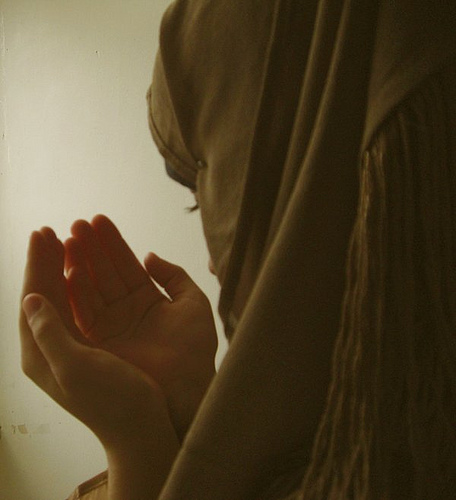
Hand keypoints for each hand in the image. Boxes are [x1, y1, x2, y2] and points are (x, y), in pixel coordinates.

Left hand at [20, 230, 178, 498]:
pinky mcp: (94, 343)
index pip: (33, 297)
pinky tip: (86, 269)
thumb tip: (29, 298)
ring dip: (65, 266)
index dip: (37, 264)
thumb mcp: (75, 369)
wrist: (140, 427)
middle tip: (49, 231)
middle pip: (45, 292)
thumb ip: (49, 333)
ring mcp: (73, 344)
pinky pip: (84, 306)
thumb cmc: (112, 401)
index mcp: (42, 353)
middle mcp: (52, 346)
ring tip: (68, 239)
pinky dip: (83, 283)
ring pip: (65, 296)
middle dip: (46, 260)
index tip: (42, 234)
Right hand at [64, 215, 217, 437]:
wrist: (186, 390)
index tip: (98, 220)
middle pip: (104, 272)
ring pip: (91, 288)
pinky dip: (76, 292)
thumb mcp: (192, 302)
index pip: (126, 263)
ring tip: (68, 239)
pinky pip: (84, 312)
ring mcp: (111, 324)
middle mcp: (126, 309)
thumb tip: (149, 255)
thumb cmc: (195, 348)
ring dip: (79, 264)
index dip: (113, 242)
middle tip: (76, 224)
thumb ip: (173, 275)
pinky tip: (69, 270)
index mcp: (148, 298)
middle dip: (91, 247)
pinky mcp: (98, 342)